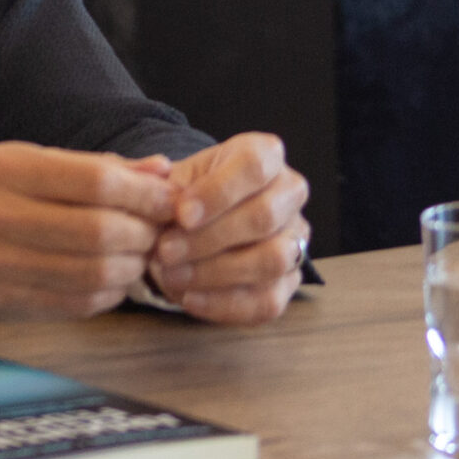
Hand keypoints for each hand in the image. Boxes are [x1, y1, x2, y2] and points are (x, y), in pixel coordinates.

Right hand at [0, 142, 177, 328]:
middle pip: (99, 233)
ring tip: (140, 253)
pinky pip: (74, 305)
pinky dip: (108, 294)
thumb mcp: (23, 161)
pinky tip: (114, 279)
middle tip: (161, 229)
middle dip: (145, 233)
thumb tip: (161, 171)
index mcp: (5, 169)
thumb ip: (93, 167)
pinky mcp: (1, 305)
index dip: (145, 194)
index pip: (95, 183)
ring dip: (132, 267)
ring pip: (92, 274)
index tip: (170, 199)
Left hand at [146, 133, 309, 325]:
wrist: (191, 225)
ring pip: (273, 260)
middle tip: (166, 251)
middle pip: (265, 216)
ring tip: (173, 275)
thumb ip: (163, 186)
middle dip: (210, 238)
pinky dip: (224, 304)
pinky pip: (268, 300)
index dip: (218, 192)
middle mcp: (290, 192)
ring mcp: (296, 238)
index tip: (181, 215)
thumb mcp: (172, 180)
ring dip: (217, 272)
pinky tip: (189, 297)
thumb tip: (163, 198)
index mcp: (265, 154)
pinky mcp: (289, 280)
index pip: (255, 166)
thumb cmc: (185, 196)